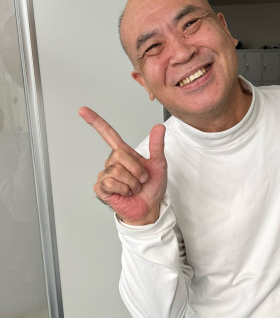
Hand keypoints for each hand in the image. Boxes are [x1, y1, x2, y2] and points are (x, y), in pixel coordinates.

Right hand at [78, 106, 166, 224]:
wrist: (150, 207)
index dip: (96, 122)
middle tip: (141, 180)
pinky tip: (125, 193)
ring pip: (116, 170)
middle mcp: (113, 162)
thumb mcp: (158, 164)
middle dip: (136, 169)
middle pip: (119, 155)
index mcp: (124, 154)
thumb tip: (159, 127)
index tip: (82, 110)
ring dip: (132, 182)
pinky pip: (110, 182)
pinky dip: (123, 189)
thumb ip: (157, 145)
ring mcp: (105, 175)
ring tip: (134, 188)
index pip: (108, 134)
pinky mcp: (101, 188)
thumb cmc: (152, 187)